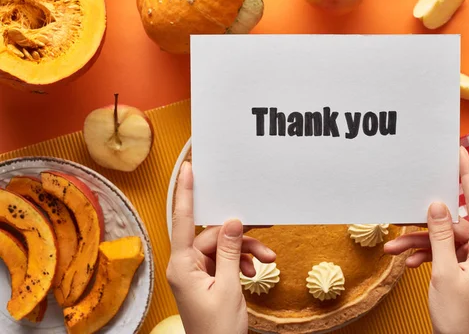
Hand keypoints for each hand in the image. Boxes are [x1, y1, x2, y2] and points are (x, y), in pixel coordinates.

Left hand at [167, 161, 276, 333]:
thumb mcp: (229, 286)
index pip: (183, 221)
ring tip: (266, 260)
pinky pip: (224, 260)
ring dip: (244, 252)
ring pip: (222, 248)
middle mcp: (185, 265)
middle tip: (265, 239)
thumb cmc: (218, 329)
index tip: (187, 170)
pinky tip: (254, 270)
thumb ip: (229, 251)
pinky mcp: (206, 279)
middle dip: (240, 239)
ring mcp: (195, 272)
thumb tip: (232, 222)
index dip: (184, 193)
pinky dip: (241, 262)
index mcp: (182, 265)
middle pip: (213, 236)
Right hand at [384, 146, 468, 333]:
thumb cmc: (459, 315)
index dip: (468, 176)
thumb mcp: (444, 271)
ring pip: (442, 237)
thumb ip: (440, 236)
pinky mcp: (462, 266)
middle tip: (406, 212)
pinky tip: (407, 260)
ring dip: (418, 242)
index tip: (460, 155)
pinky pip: (441, 251)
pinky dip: (423, 254)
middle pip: (452, 222)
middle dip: (424, 224)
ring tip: (394, 247)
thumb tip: (437, 206)